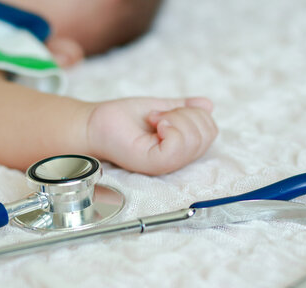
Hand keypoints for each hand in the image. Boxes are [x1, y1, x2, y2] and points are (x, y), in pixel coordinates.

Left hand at [86, 97, 216, 174]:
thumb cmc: (123, 119)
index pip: (211, 131)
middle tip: (159, 116)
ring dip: (176, 118)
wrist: (95, 123)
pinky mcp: (153, 164)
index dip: (195, 112)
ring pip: (195, 139)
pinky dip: (171, 127)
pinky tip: (155, 124)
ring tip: (155, 120)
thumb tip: (208, 105)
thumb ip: (184, 108)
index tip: (168, 111)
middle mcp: (177, 159)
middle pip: (208, 134)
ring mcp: (166, 164)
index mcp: (181, 148)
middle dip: (187, 114)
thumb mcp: (161, 107)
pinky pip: (178, 146)